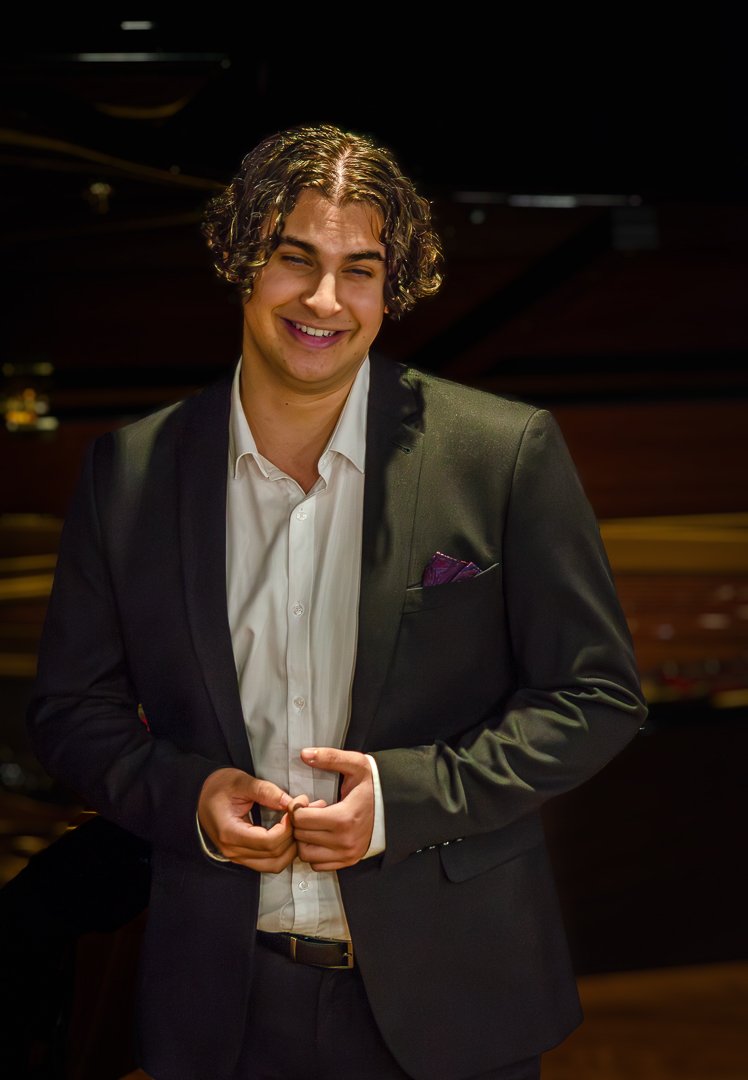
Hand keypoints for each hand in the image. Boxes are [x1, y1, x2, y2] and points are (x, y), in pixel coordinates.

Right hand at [198, 768, 298, 872]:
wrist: (201, 795)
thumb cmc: (218, 787)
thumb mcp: (240, 782)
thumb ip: (266, 791)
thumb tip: (290, 802)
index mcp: (230, 833)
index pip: (268, 843)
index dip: (287, 829)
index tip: (292, 812)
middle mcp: (233, 850)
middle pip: (274, 857)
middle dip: (292, 838)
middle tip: (296, 817)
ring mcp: (238, 856)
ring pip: (274, 865)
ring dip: (289, 849)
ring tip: (293, 826)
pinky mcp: (243, 856)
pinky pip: (268, 863)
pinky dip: (282, 852)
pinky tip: (286, 834)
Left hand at [291, 748, 374, 870]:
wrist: (395, 805)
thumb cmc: (373, 786)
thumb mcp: (356, 765)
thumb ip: (330, 757)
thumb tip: (304, 754)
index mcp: (344, 818)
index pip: (301, 819)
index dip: (298, 807)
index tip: (307, 800)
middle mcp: (345, 840)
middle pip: (300, 836)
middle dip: (300, 821)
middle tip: (312, 810)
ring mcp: (347, 853)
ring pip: (305, 853)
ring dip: (304, 838)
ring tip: (315, 824)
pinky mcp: (348, 860)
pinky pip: (317, 864)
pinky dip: (314, 852)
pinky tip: (320, 836)